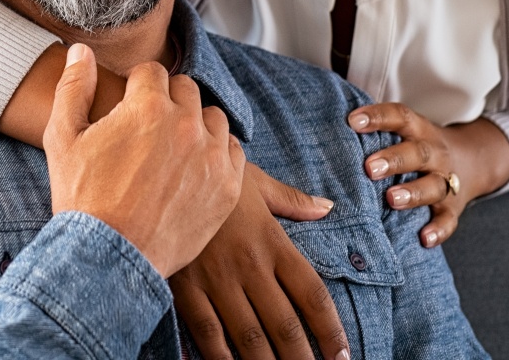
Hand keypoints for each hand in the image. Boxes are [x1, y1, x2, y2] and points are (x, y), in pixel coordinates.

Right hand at [44, 43, 245, 277]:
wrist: (107, 259)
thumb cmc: (81, 197)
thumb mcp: (63, 137)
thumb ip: (72, 86)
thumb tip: (80, 51)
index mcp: (147, 105)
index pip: (152, 72)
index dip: (136, 86)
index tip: (128, 106)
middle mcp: (185, 124)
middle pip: (185, 89)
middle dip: (166, 101)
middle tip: (148, 129)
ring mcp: (211, 156)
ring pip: (212, 117)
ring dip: (195, 124)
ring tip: (172, 148)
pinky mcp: (228, 187)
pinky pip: (234, 151)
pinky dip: (217, 153)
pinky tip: (195, 167)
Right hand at [170, 165, 349, 359]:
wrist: (165, 168)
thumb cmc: (213, 174)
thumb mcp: (256, 182)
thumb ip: (292, 200)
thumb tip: (326, 207)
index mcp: (271, 240)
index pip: (312, 294)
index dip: (331, 330)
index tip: (343, 355)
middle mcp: (249, 265)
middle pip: (285, 326)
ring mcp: (216, 279)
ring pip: (250, 339)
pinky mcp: (186, 286)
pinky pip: (207, 334)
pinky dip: (221, 359)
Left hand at [348, 102, 508, 245]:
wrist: (471, 161)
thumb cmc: (416, 144)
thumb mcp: (404, 130)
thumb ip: (375, 130)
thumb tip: (325, 124)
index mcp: (418, 129)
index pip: (400, 117)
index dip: (378, 117)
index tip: (353, 121)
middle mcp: (434, 153)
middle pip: (418, 153)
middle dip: (394, 160)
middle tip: (369, 168)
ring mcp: (446, 180)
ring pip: (434, 186)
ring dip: (413, 193)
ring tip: (391, 199)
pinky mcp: (453, 208)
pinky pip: (449, 220)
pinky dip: (439, 230)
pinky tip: (424, 237)